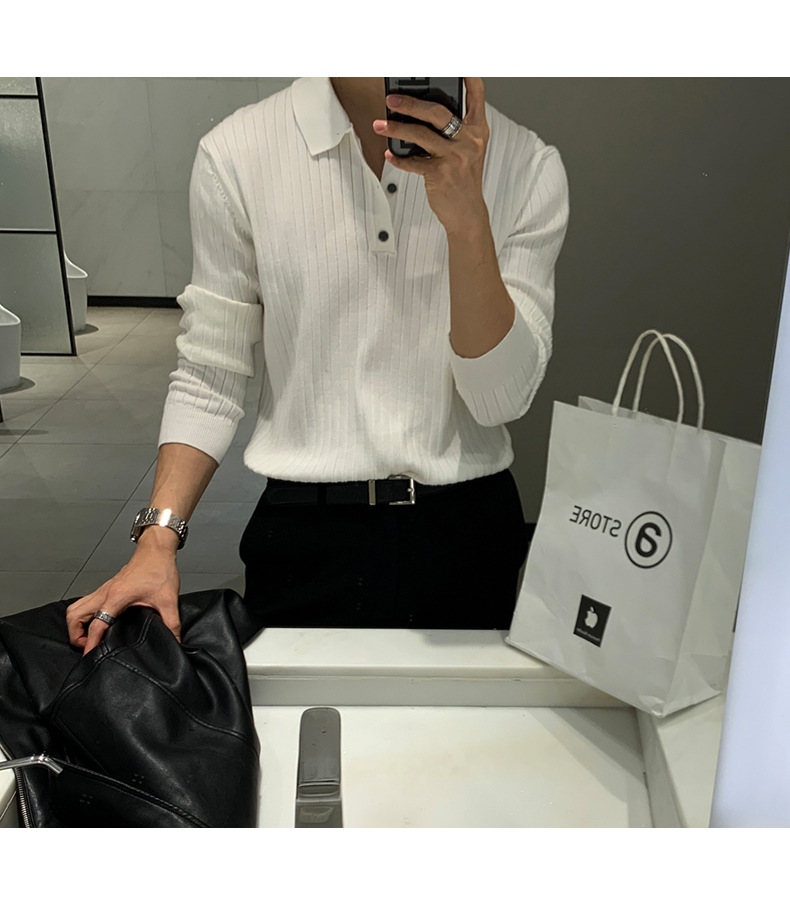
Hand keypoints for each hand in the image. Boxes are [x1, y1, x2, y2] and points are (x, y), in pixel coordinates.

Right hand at [65, 545, 180, 653]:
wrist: (156, 550)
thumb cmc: (159, 569)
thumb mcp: (168, 599)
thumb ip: (171, 623)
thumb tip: (175, 641)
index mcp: (116, 597)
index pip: (96, 625)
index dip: (90, 644)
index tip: (89, 657)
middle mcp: (104, 593)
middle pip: (74, 615)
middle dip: (75, 634)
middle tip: (88, 646)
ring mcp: (103, 590)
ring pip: (76, 608)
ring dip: (76, 624)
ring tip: (89, 637)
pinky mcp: (106, 588)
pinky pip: (85, 603)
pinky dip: (84, 616)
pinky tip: (97, 623)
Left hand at [373, 77, 489, 234]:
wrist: (467, 213)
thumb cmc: (463, 180)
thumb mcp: (467, 151)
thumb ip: (453, 131)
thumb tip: (419, 113)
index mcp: (477, 130)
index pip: (476, 95)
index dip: (466, 75)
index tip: (453, 64)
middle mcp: (469, 140)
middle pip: (438, 111)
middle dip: (411, 103)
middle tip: (391, 100)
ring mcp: (456, 157)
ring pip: (421, 134)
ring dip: (396, 129)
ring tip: (380, 125)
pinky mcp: (441, 174)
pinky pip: (414, 162)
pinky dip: (398, 158)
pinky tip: (389, 154)